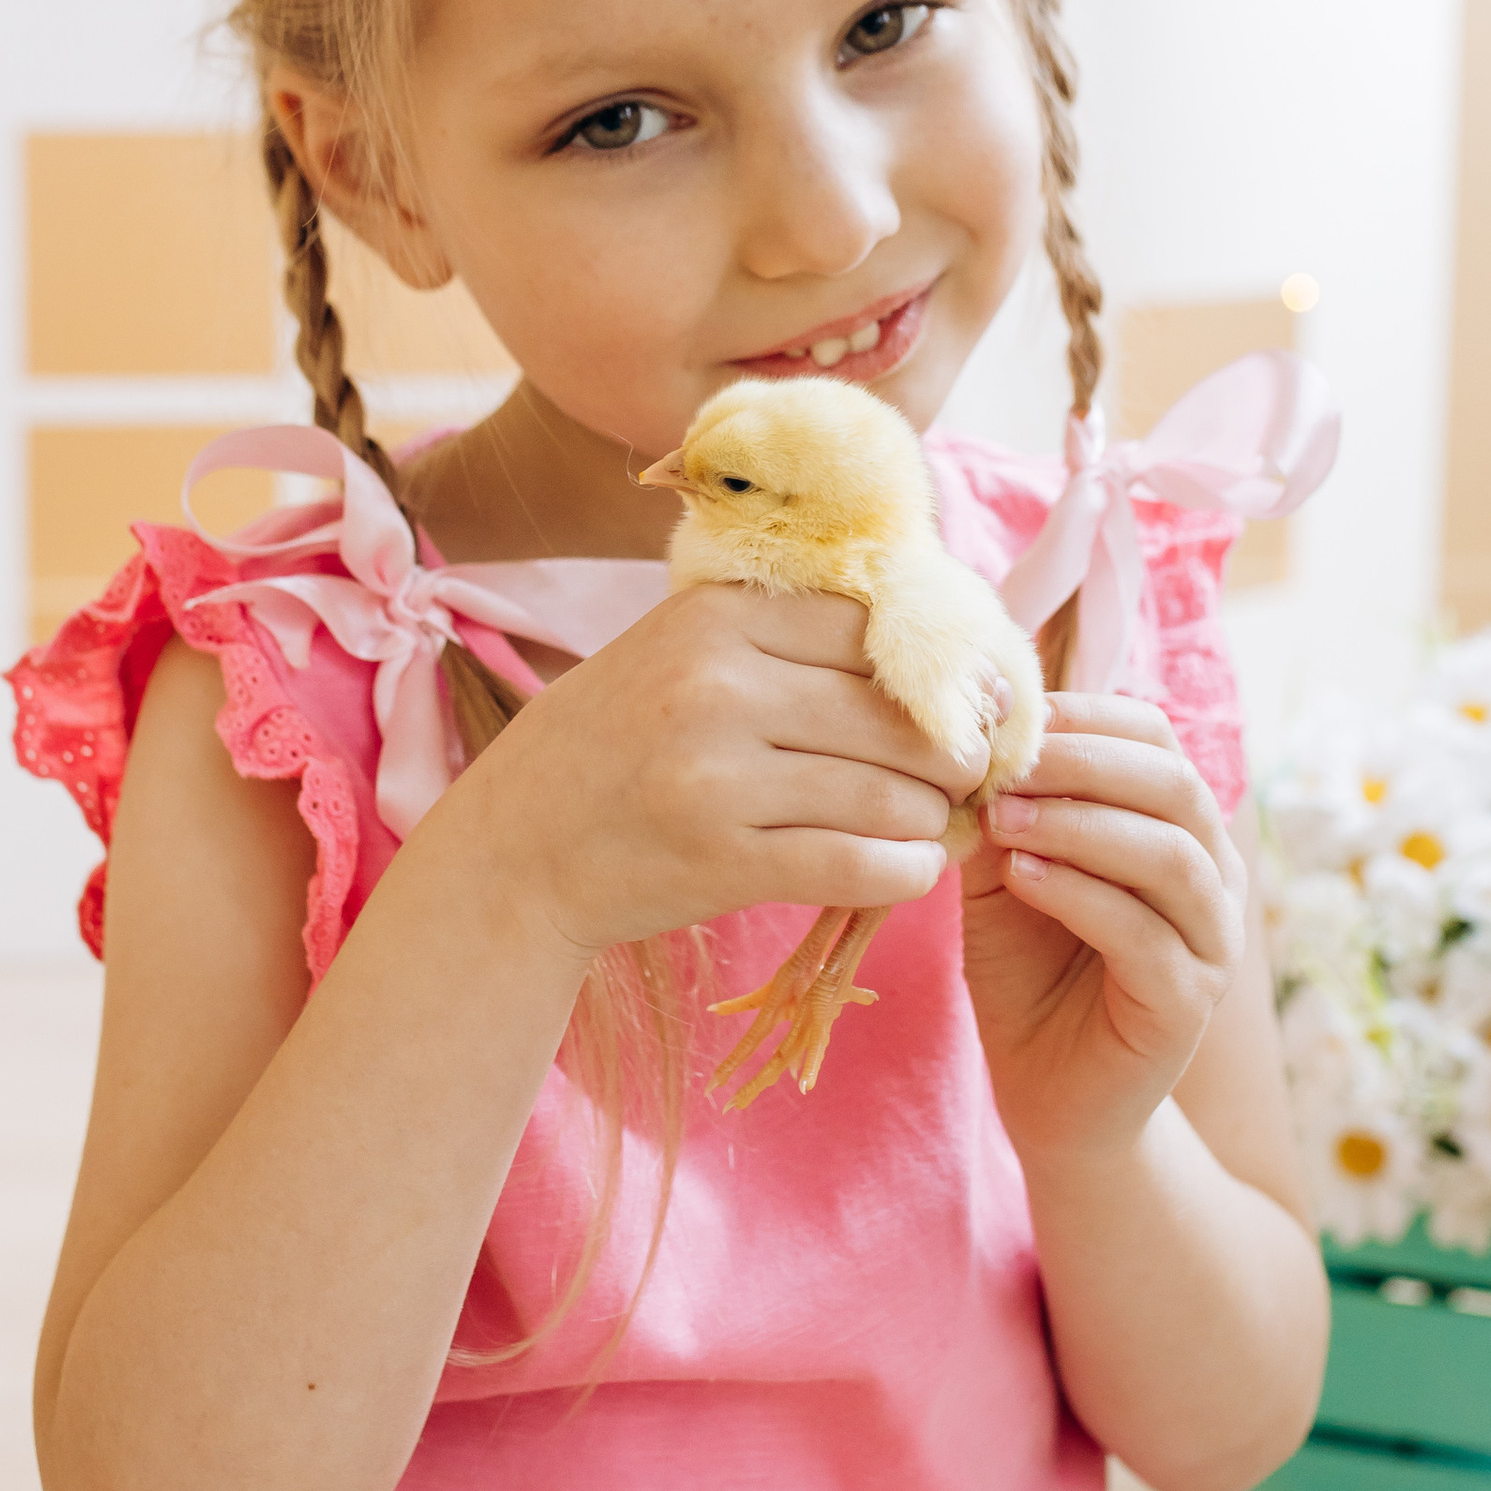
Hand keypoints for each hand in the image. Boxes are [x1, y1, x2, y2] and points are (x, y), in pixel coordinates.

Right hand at [459, 580, 986, 959]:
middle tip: (968, 776)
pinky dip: (906, 872)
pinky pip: (859, 865)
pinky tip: (908, 870)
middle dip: (954, 754)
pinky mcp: (722, 860)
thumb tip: (941, 653)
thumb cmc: (618, 741)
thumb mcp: (679, 652)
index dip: (941, 673)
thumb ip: (786, 635)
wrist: (518, 847)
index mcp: (715, 618)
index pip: (874, 631)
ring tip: (935, 825)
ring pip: (890, 795)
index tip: (973, 703)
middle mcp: (717, 686)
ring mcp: (717, 777)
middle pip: (898, 715)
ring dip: (934, 819)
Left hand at [958, 693, 1246, 1167]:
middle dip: (1082, 762)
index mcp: (1177, 829)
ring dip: (1080, 824)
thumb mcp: (1006, 873)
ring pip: (1170, 855)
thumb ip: (1005, 811)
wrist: (1050, 1097)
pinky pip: (1144, 932)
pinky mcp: (1188, 1003)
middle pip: (1174, 785)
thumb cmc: (1031, 974)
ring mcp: (1211, 942)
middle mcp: (1213, 877)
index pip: (1156, 740)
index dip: (1085, 717)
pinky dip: (1079, 893)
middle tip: (1003, 763)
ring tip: (1002, 817)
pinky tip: (1021, 876)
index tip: (1009, 715)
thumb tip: (982, 733)